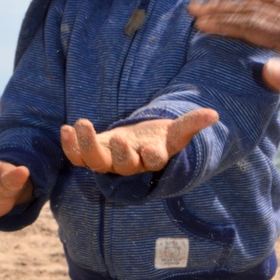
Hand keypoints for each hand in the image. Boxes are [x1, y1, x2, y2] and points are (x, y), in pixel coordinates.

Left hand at [60, 109, 217, 175]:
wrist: (140, 146)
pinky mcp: (93, 155)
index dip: (153, 156)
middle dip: (120, 152)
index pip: (155, 161)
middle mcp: (131, 165)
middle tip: (118, 137)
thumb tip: (214, 114)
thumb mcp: (177, 130)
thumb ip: (192, 123)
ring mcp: (109, 162)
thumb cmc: (160, 138)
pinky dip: (70, 146)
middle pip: (123, 164)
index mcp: (153, 158)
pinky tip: (65, 129)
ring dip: (87, 145)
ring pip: (96, 162)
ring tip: (81, 123)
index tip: (152, 150)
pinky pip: (78, 158)